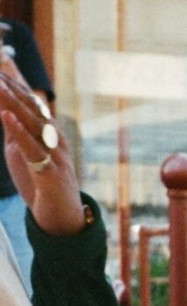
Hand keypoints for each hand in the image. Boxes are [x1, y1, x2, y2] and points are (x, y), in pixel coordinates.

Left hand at [0, 72, 84, 234]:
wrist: (63, 220)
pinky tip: (7, 117)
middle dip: (12, 89)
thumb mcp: (25, 154)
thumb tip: (3, 110)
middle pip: (33, 110)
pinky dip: (20, 132)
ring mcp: (56, 157)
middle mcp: (56, 141)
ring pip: (34, 125)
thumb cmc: (43, 186)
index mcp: (51, 134)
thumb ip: (16, 132)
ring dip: (14, 104)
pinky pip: (34, 150)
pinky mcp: (52, 174)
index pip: (32, 104)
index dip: (14, 85)